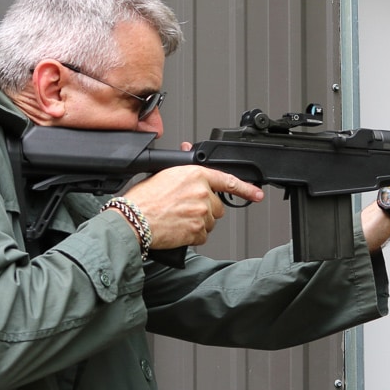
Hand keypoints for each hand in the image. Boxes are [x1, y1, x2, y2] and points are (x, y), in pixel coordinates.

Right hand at [122, 166, 263, 248]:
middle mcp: (202, 192)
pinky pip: (202, 236)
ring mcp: (201, 212)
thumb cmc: (142, 198)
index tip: (257, 194)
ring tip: (177, 220)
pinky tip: (177, 230)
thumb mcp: (162, 174)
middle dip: (206, 211)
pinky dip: (192, 237)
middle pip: (217, 207)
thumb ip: (182, 169)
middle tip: (185, 211)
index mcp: (195, 174)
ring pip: (210, 223)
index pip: (228, 180)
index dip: (246, 189)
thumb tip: (187, 152)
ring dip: (197, 224)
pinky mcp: (196, 231)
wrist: (132, 219)